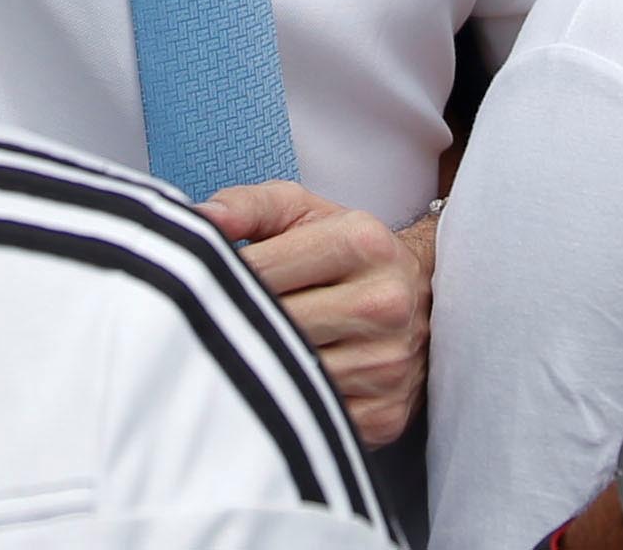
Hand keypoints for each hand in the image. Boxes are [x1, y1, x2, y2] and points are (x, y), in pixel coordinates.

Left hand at [199, 182, 431, 446]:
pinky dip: (286, 404)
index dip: (222, 278)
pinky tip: (276, 385)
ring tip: (242, 352)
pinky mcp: (385, 414)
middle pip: (276, 326)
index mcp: (363, 242)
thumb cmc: (344, 250)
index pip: (265, 269)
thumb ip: (248, 206)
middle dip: (236, 324)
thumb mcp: (302, 212)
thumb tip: (199, 220)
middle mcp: (385, 302)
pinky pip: (311, 415)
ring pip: (290, 376)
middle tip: (211, 324)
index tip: (202, 285)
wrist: (422, 298)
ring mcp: (388, 363)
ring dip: (256, 368)